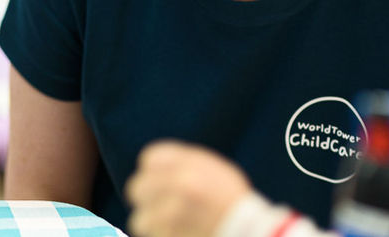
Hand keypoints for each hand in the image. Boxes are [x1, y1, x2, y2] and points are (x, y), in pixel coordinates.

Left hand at [124, 140, 252, 236]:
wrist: (251, 233)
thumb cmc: (232, 203)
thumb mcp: (215, 170)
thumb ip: (183, 163)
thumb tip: (149, 166)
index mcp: (190, 164)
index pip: (149, 159)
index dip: (153, 172)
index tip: (158, 182)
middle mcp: (180, 185)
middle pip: (137, 188)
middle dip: (146, 199)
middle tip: (158, 208)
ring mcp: (174, 214)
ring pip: (140, 219)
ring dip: (151, 225)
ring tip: (169, 227)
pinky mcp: (171, 236)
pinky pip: (154, 236)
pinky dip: (162, 236)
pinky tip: (178, 235)